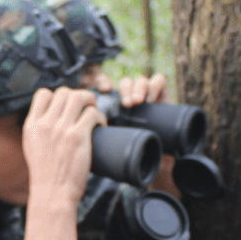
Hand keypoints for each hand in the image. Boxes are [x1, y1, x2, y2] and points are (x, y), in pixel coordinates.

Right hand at [21, 85, 102, 214]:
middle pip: (63, 92)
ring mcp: (61, 129)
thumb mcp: (32, 147)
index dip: (57, 96)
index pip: (42, 94)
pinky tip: (101, 125)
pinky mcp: (78, 137)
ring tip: (94, 111)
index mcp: (32, 126)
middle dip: (77, 96)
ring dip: (90, 100)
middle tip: (85, 107)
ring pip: (79, 97)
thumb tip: (53, 119)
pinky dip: (100, 116)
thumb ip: (40, 131)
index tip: (66, 106)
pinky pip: (92, 114)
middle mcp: (45, 124)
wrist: (52, 194)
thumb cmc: (46, 175)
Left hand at [104, 73, 179, 194]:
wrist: (158, 159)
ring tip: (137, 102)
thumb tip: (78, 147)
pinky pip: (159, 80)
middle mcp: (131, 96)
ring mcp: (147, 93)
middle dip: (124, 90)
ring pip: (140, 80)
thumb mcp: (112, 143)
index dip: (103, 81)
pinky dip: (154, 86)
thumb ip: (96, 141)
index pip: (106, 83)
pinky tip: (151, 98)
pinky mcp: (163, 93)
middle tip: (126, 105)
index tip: (104, 90)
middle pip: (125, 82)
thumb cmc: (132, 151)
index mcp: (115, 102)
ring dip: (138, 88)